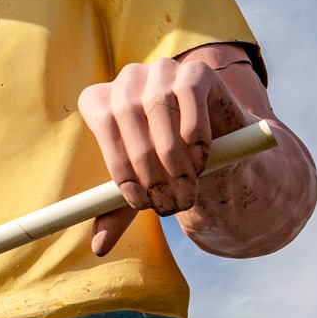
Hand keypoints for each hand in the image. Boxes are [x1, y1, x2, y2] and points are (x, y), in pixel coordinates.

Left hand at [77, 55, 250, 255]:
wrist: (219, 151)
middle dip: (148, 168)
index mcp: (101, 100)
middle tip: (167, 205)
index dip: (118, 164)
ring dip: (173, 157)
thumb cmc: (168, 167)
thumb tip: (98, 247)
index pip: (101, 123)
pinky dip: (194, 132)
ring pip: (158, 108)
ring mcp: (161, 69)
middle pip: (127, 116)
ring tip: (186, 190)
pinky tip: (201, 160)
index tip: (138, 202)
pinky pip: (189, 95)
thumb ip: (116, 211)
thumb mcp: (141, 189)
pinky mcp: (195, 71)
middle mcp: (127, 79)